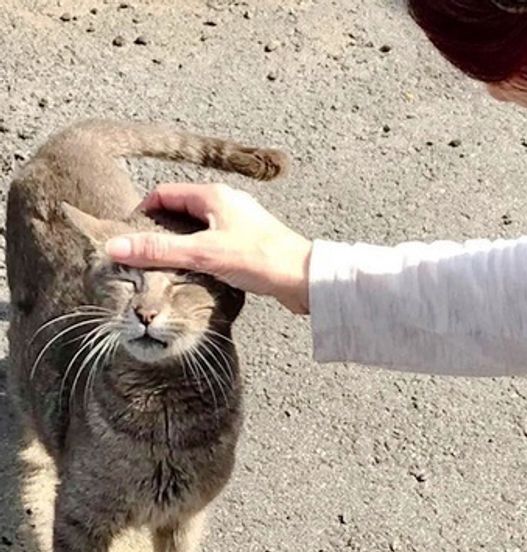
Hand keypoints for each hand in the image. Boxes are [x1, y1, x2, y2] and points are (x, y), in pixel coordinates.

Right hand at [104, 183, 312, 313]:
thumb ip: (159, 249)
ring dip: (179, 245)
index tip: (130, 239)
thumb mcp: (203, 253)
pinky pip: (212, 243)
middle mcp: (225, 203)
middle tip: (143, 257)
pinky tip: (195, 274)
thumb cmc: (262, 260)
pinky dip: (198, 255)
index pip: (162, 193)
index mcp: (213, 195)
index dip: (142, 214)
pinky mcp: (247, 243)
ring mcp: (237, 223)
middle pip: (177, 211)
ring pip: (195, 229)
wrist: (306, 279)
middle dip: (158, 231)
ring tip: (165, 268)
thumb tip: (115, 246)